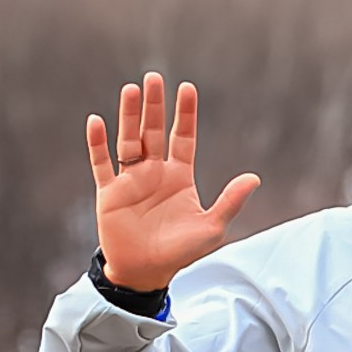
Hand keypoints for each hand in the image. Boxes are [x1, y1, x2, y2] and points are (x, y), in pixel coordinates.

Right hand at [87, 73, 258, 294]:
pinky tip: (97, 121)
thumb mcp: (211, 227)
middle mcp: (154, 172)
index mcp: (179, 176)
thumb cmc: (180, 253)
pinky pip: (101, 163)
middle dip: (154, 106)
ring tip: (131, 90)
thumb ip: (230, 201)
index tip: (187, 88)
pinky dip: (98, 143)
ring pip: (128, 141)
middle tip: (154, 78)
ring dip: (129, 116)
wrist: (145, 273)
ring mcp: (130, 180)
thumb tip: (255, 178)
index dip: (185, 114)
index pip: (182, 137)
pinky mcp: (109, 192)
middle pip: (153, 131)